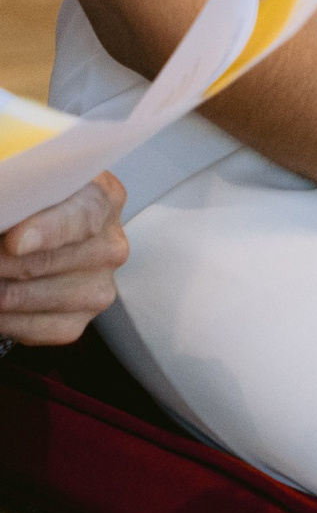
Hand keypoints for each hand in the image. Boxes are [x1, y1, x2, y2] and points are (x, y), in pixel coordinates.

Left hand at [0, 172, 129, 348]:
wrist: (42, 240)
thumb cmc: (31, 207)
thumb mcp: (33, 185)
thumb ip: (21, 193)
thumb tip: (14, 235)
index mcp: (103, 197)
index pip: (81, 216)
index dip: (47, 230)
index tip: (14, 242)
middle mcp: (110, 246)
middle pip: (47, 261)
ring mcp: (98, 287)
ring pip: (28, 296)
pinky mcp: (77, 322)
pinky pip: (27, 327)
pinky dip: (0, 316)